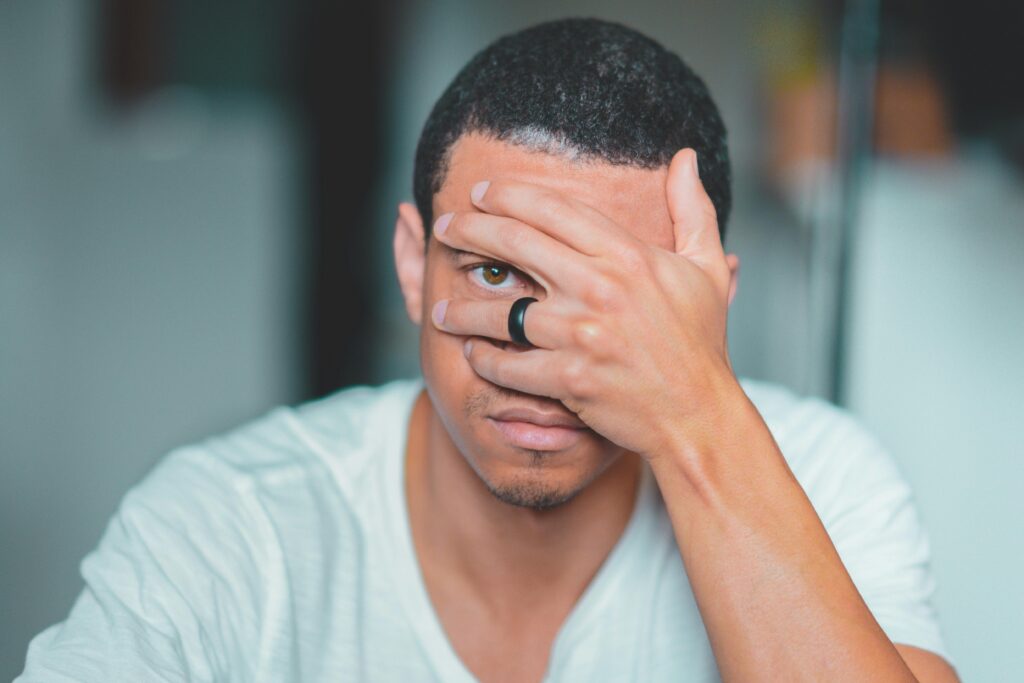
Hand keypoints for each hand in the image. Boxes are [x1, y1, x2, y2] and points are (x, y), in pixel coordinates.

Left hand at [430, 149, 739, 459]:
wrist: (697, 414)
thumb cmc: (699, 342)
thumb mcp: (705, 268)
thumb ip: (692, 209)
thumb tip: (685, 157)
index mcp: (628, 255)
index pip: (553, 209)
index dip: (507, 195)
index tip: (480, 191)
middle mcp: (600, 288)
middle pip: (515, 243)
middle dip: (469, 230)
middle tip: (445, 230)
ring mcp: (581, 334)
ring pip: (500, 310)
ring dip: (461, 308)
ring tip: (439, 309)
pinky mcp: (569, 378)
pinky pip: (509, 364)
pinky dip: (484, 360)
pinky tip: (472, 353)